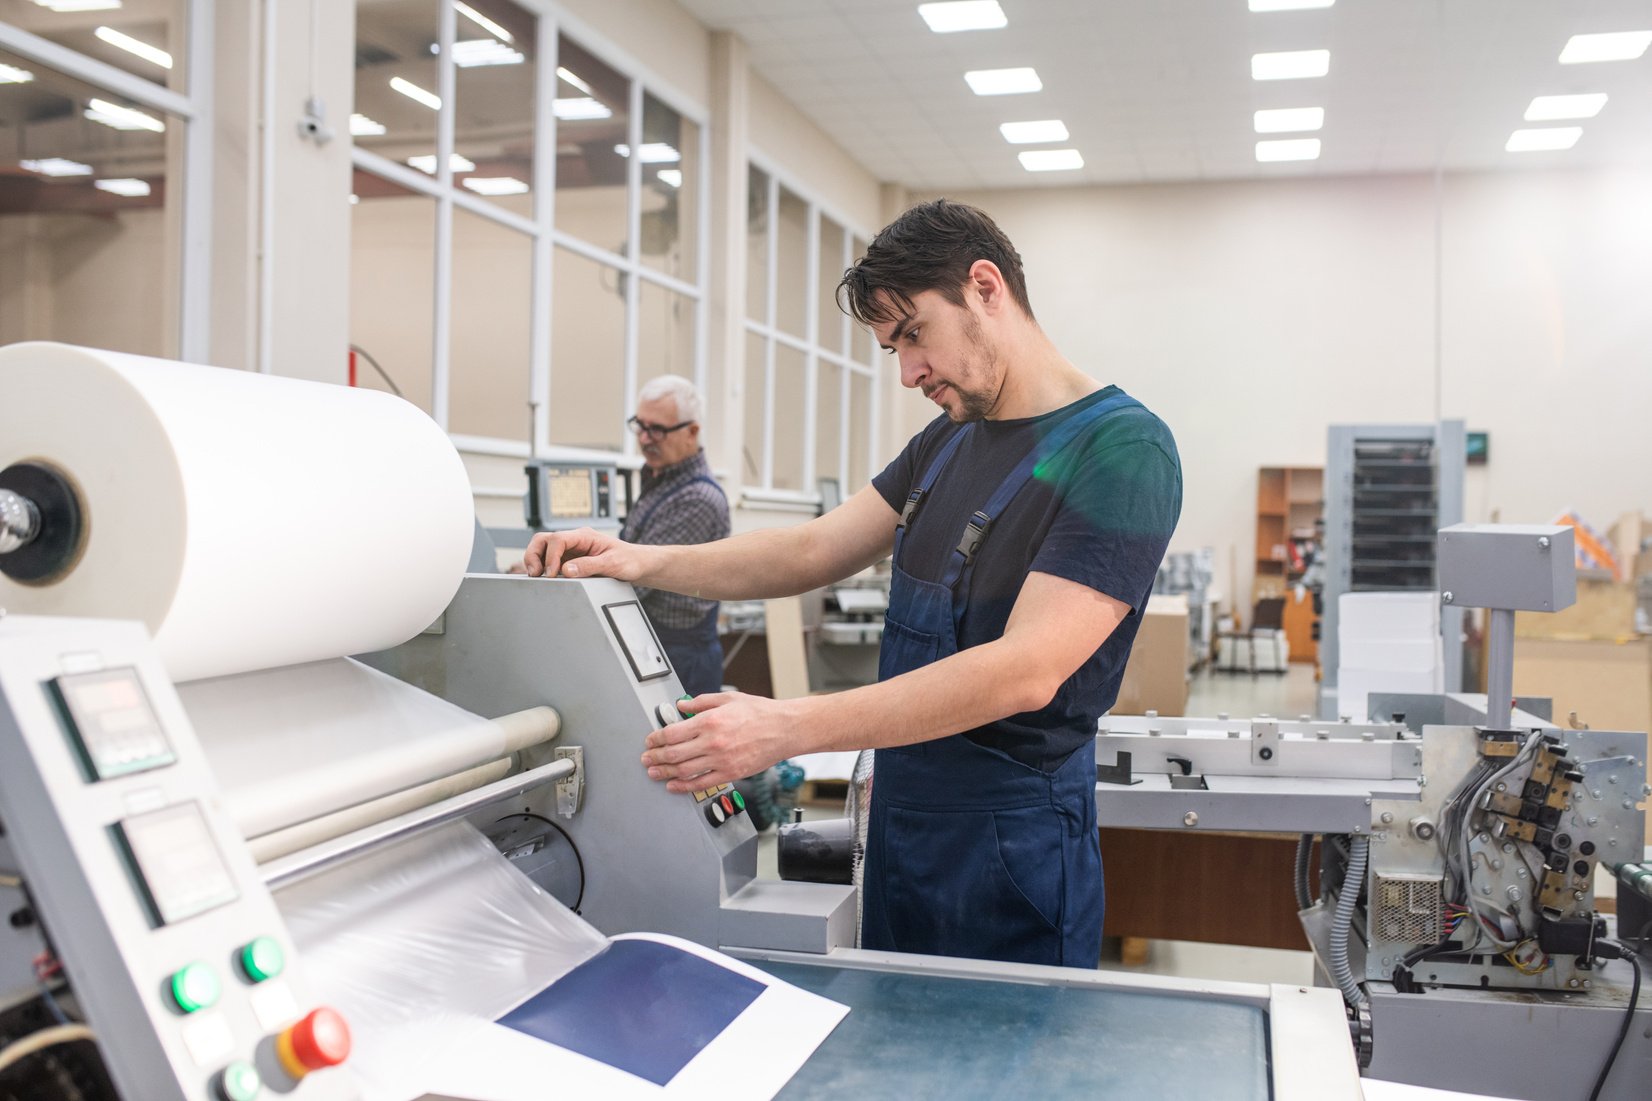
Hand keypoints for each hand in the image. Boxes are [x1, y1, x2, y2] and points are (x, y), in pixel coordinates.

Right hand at [523, 527, 643, 579]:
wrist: (638, 564)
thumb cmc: (629, 560)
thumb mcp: (612, 564)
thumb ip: (589, 566)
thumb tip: (566, 570)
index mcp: (584, 536)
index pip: (557, 539)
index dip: (550, 556)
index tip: (551, 573)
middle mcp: (575, 540)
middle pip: (543, 540)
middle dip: (534, 555)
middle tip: (534, 574)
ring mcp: (571, 550)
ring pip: (543, 549)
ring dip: (536, 561)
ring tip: (537, 577)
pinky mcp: (570, 560)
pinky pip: (550, 561)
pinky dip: (543, 568)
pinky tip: (546, 579)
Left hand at [641, 692, 798, 791]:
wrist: (784, 729)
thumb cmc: (760, 713)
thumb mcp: (728, 698)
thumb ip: (701, 702)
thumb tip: (682, 706)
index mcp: (710, 721)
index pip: (672, 733)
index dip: (656, 738)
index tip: (650, 740)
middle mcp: (713, 742)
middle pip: (673, 754)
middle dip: (655, 757)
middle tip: (646, 758)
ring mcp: (721, 760)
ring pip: (683, 771)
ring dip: (664, 773)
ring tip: (654, 773)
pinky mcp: (730, 773)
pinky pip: (701, 784)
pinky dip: (683, 787)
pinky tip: (674, 785)